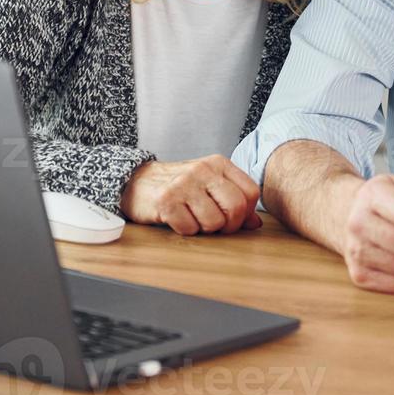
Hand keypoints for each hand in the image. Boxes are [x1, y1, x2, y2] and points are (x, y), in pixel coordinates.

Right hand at [121, 156, 262, 235]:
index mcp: (218, 164)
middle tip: (215, 226)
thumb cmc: (180, 187)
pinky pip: (190, 229)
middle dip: (228, 225)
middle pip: (235, 207)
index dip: (246, 213)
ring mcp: (184, 184)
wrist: (138, 182)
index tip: (232, 218)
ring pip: (213, 222)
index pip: (251, 192)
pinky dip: (186, 231)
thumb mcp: (210, 186)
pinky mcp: (166, 201)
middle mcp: (203, 170)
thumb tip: (255, 223)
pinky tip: (178, 219)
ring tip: (193, 218)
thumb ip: (234, 200)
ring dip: (204, 229)